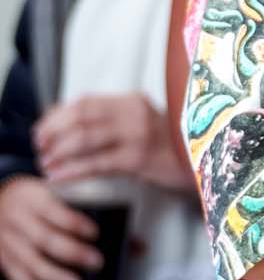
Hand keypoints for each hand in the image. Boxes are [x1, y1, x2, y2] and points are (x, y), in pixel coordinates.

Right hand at [0, 175, 98, 279]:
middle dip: (72, 252)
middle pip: (44, 239)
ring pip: (30, 263)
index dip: (75, 223)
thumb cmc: (40, 198)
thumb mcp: (60, 194)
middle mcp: (17, 220)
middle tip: (97, 262)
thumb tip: (137, 244)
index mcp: (34, 198)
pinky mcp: (4, 261)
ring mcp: (8, 243)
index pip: (54, 211)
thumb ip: (96, 214)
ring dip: (55, 278)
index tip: (96, 233)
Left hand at [36, 94, 182, 189]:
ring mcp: (139, 135)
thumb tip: (67, 126)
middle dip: (53, 133)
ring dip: (59, 153)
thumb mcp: (143, 125)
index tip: (42, 130)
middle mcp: (136, 113)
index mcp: (134, 101)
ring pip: (85, 139)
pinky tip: (59, 178)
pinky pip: (96, 164)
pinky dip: (72, 171)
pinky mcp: (139, 159)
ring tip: (46, 164)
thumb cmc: (170, 148)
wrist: (207, 164)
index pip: (85, 102)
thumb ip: (114, 120)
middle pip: (81, 117)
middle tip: (40, 147)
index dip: (56, 116)